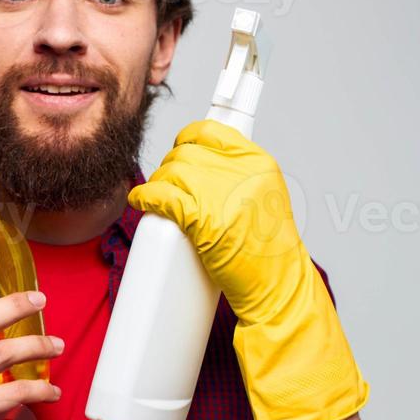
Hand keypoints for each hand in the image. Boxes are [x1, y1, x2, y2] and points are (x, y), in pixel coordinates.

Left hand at [128, 119, 367, 419]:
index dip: (187, 140)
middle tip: (168, 190)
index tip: (179, 151)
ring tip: (156, 202)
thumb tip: (199, 167)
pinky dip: (145, 197)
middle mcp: (241, 172)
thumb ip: (239, 178)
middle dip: (170, 170)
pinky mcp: (203, 219)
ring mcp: (221, 194)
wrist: (277, 287)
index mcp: (259, 163)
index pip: (211, 132)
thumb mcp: (266, 199)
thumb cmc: (269, 251)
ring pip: (170, 173)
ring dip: (157, 186)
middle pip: (185, 154)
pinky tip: (141, 201)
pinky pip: (161, 196)